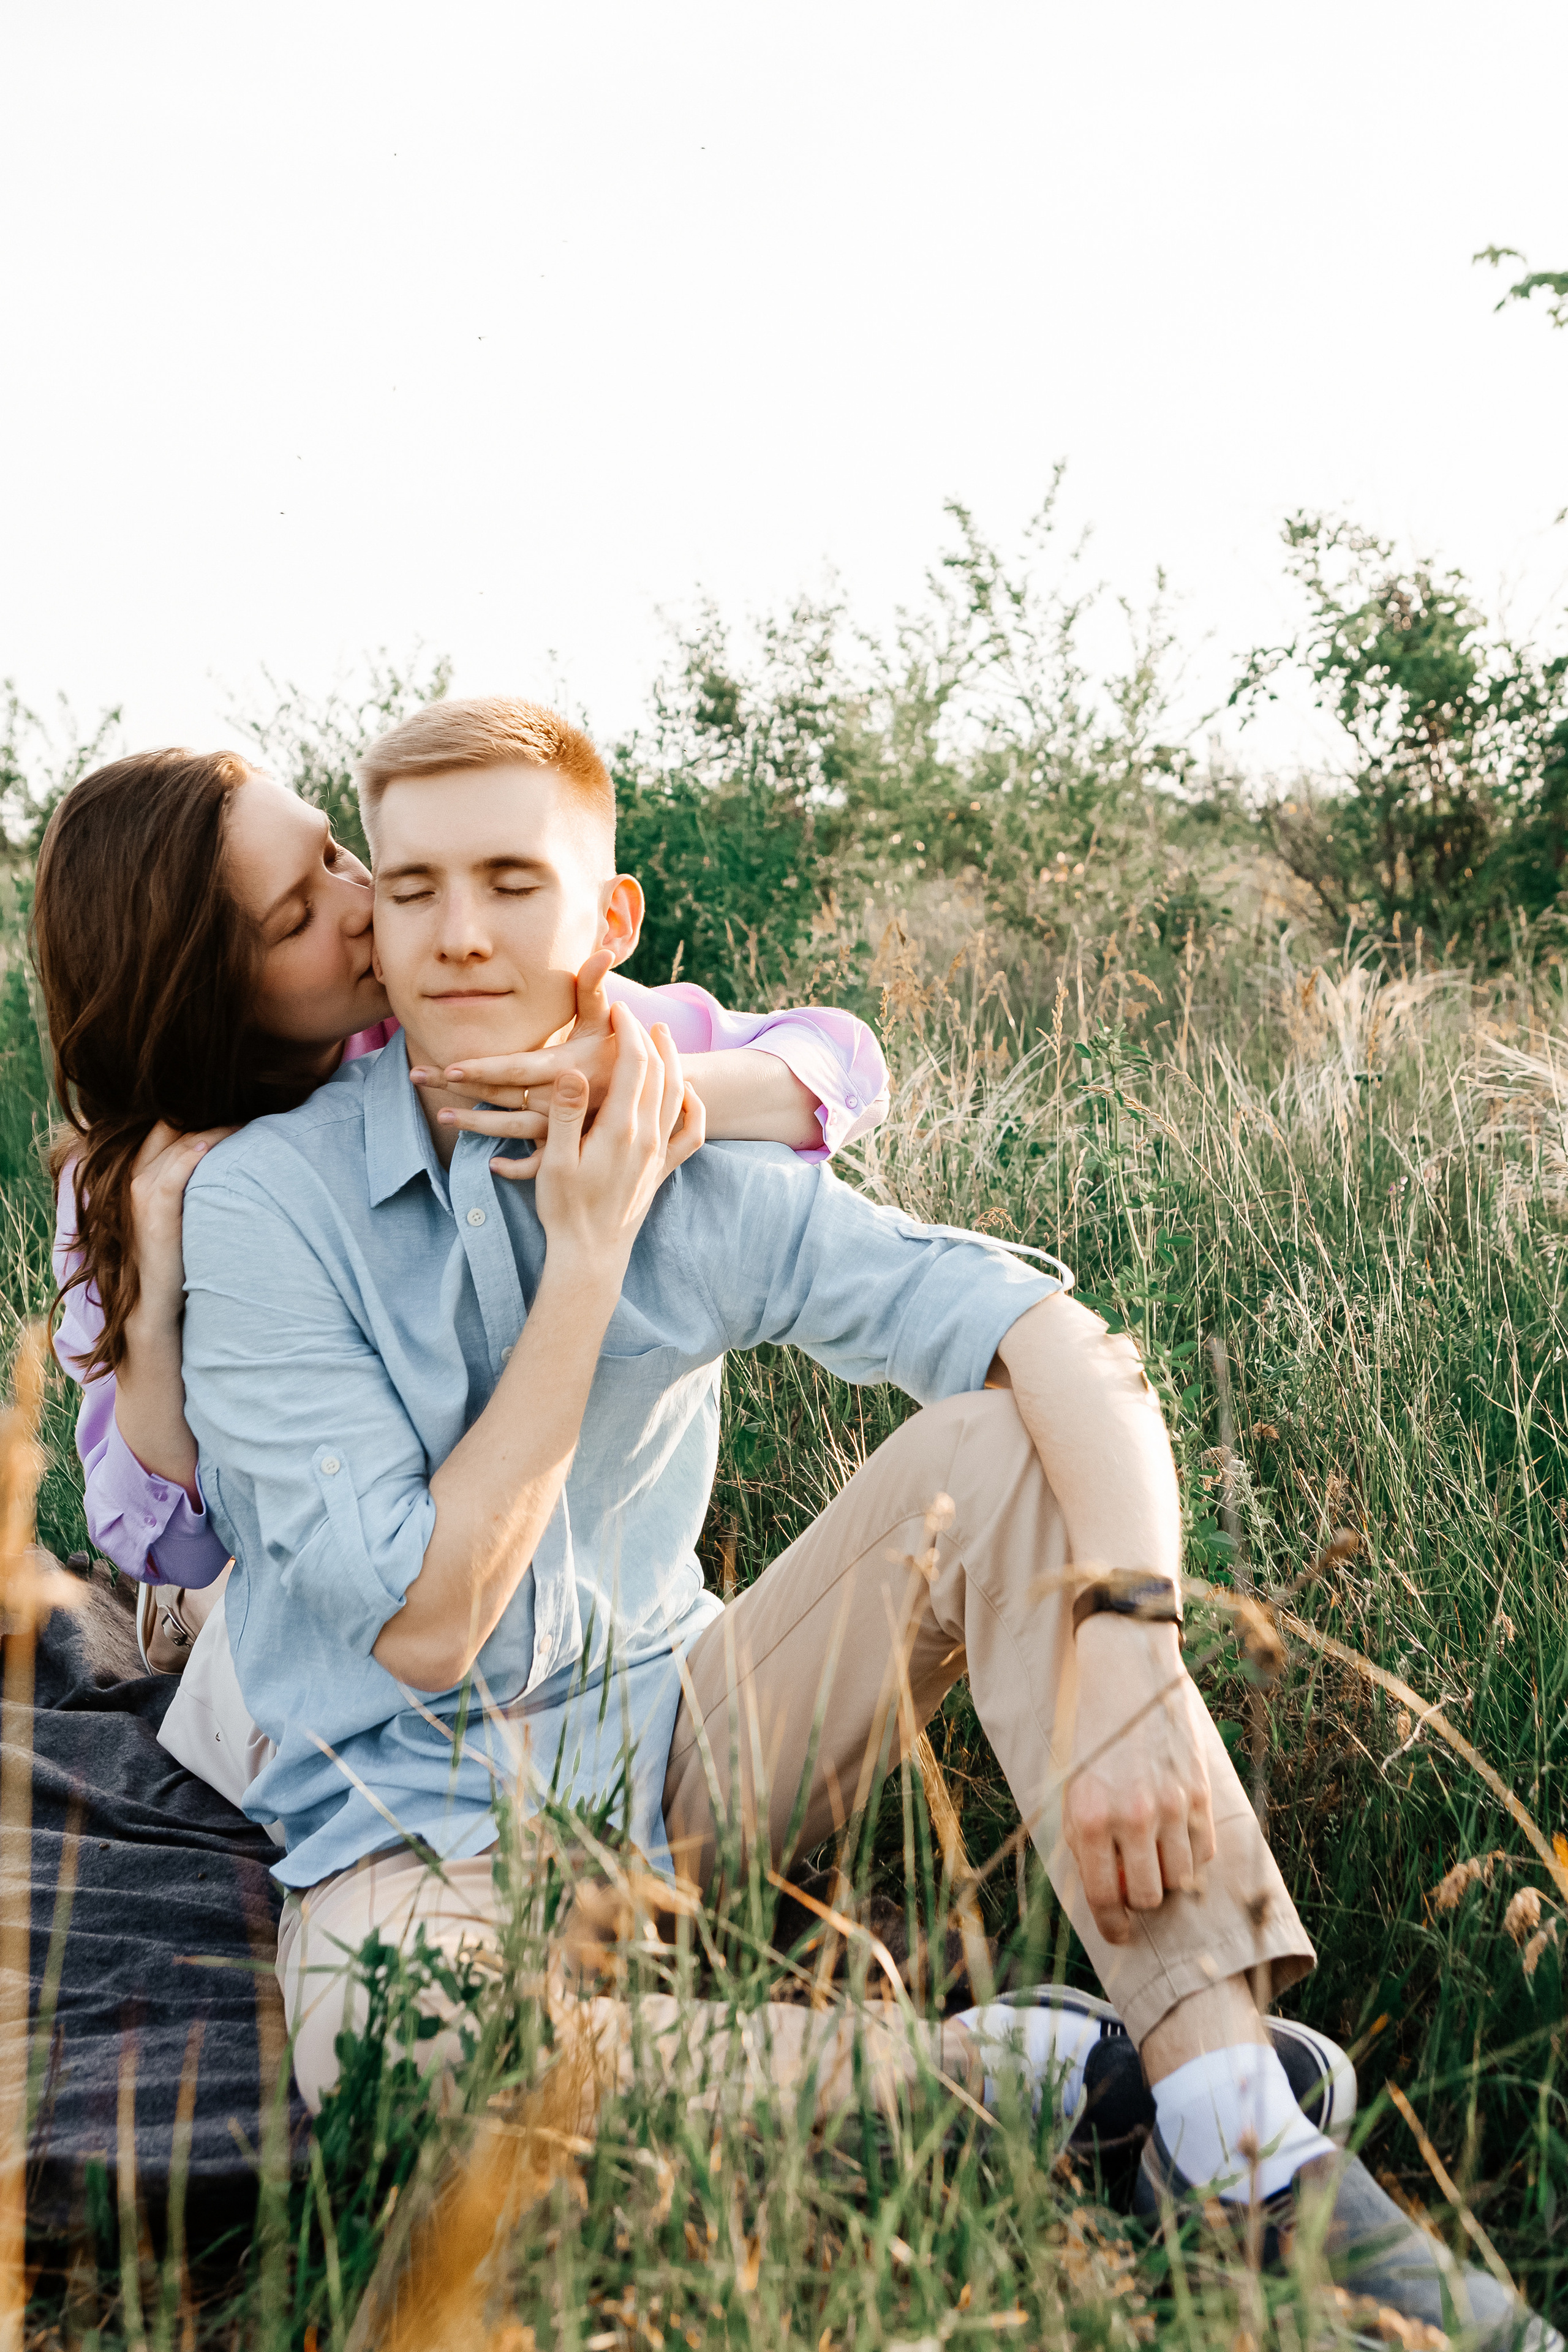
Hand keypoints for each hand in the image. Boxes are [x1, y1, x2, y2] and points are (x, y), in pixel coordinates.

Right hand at [126, 1121, 237, 1331]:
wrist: (156, 1300)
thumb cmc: (178, 1254)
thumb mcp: (181, 1210)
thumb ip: (192, 1181)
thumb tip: (232, 1158)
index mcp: (140, 1172)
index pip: (166, 1125)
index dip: (198, 1112)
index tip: (235, 1105)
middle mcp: (135, 1175)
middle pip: (172, 1125)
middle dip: (209, 1113)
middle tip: (249, 1107)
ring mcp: (141, 1190)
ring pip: (180, 1141)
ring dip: (217, 1128)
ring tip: (250, 1120)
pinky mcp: (154, 1208)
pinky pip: (178, 1167)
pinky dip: (197, 1150)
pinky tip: (218, 1141)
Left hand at [410, 947, 618, 1175]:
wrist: (662, 1095)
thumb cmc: (628, 1049)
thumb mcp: (613, 1019)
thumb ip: (596, 988)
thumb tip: (601, 952)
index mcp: (566, 1067)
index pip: (516, 1068)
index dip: (483, 1069)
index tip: (451, 1067)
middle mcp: (561, 1099)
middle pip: (500, 1096)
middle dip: (458, 1088)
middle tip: (417, 1075)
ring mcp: (566, 1126)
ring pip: (513, 1130)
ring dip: (476, 1125)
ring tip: (441, 1116)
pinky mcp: (574, 1146)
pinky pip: (542, 1162)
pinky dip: (519, 1168)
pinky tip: (492, 1165)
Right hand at [532, 1004, 703, 1270]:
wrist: (591, 1254)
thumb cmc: (565, 1209)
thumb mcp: (555, 1161)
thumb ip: (565, 1114)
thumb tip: (573, 1071)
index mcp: (620, 1129)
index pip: (634, 1064)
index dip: (628, 1031)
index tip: (618, 1008)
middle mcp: (647, 1137)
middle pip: (658, 1073)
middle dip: (648, 1038)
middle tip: (634, 1015)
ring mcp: (659, 1154)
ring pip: (677, 1095)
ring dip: (672, 1062)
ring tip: (662, 1037)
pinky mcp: (662, 1170)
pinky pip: (691, 1134)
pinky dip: (695, 1107)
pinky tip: (687, 1094)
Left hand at [1063, 1617, 1216, 1944]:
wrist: (1126, 1676)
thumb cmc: (1094, 1738)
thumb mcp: (1072, 1790)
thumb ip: (1087, 1845)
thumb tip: (1109, 1902)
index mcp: (1087, 1818)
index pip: (1105, 1899)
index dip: (1114, 1927)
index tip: (1121, 1934)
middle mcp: (1129, 1817)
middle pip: (1150, 1896)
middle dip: (1143, 1898)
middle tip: (1137, 1882)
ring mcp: (1170, 1806)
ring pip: (1181, 1880)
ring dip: (1169, 1876)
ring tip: (1156, 1853)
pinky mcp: (1200, 1793)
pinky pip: (1205, 1852)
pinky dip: (1193, 1854)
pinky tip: (1178, 1833)